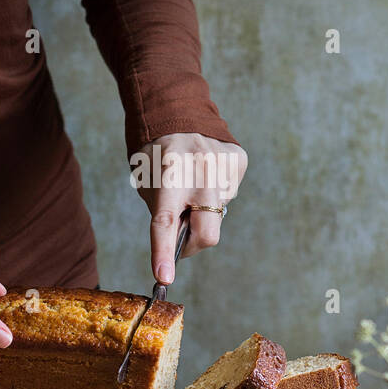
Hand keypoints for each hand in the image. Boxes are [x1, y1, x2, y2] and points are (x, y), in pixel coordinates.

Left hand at [137, 133, 246, 285]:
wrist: (176, 111)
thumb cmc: (156, 156)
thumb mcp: (149, 185)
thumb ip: (166, 215)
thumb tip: (182, 246)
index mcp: (168, 178)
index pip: (166, 224)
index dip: (164, 253)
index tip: (164, 277)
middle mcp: (200, 173)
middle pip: (208, 234)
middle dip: (195, 245)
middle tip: (183, 239)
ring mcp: (223, 167)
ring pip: (219, 214)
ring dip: (204, 210)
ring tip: (191, 183)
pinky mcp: (238, 161)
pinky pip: (229, 193)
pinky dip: (217, 191)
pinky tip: (206, 173)